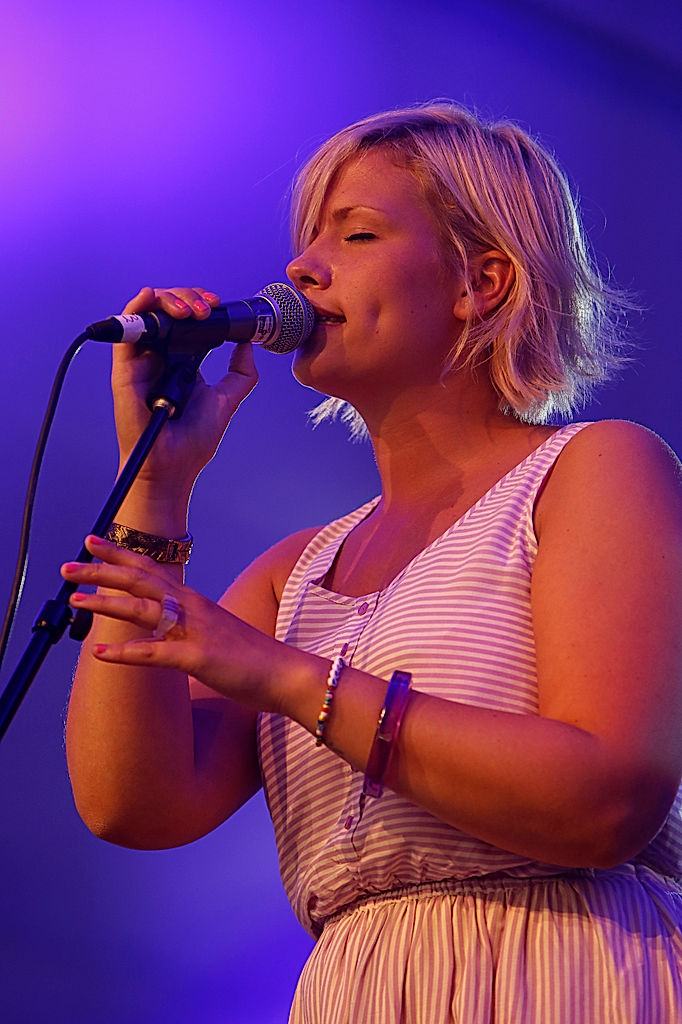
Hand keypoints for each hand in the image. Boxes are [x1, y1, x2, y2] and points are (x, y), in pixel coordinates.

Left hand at [62, 535, 285, 712]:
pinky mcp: (198, 658)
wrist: (285, 673)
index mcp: (193, 601)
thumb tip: (160, 630)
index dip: (119, 554)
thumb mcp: (213, 633)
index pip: (150, 568)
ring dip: (106, 603)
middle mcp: (191, 607)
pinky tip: (99, 652)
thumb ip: (186, 627)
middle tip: (67, 565)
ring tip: (75, 600)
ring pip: (143, 609)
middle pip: (140, 580)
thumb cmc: (250, 657)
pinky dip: (125, 652)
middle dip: (101, 570)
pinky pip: (154, 653)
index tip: (91, 541)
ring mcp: (194, 631)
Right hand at [112, 286, 257, 493]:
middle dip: (189, 298)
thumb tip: (247, 344)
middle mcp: (160, 356)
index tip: (219, 307)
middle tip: (208, 309)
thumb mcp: (227, 399)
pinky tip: (151, 297)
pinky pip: (126, 329)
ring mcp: (142, 360)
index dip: (200, 306)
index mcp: (182, 360)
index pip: (187, 320)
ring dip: (170, 299)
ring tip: (192, 310)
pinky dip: (137, 307)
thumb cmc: (193, 440)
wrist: (172, 466)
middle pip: (169, 311)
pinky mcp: (126, 368)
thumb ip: (240, 373)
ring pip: (149, 313)